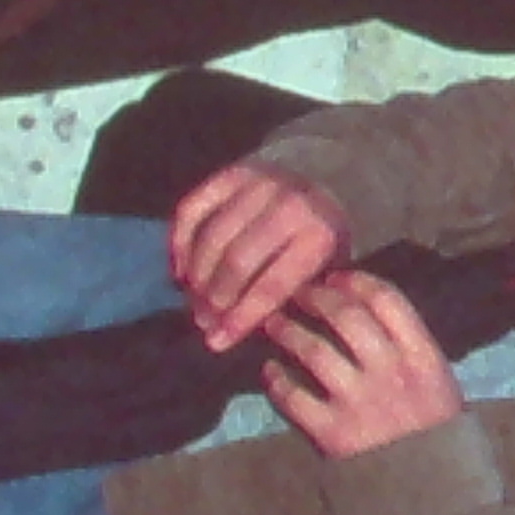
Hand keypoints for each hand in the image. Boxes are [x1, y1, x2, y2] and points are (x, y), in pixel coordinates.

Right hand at [172, 163, 357, 350]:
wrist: (335, 173)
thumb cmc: (329, 233)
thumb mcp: (329, 266)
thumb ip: (293, 293)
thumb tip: (240, 328)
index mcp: (319, 235)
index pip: (271, 285)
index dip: (240, 317)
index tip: (217, 342)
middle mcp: (288, 207)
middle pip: (236, 262)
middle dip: (215, 299)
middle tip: (204, 322)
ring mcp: (258, 185)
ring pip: (212, 237)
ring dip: (196, 276)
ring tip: (193, 301)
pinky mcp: (233, 172)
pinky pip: (192, 209)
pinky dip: (179, 241)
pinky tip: (179, 268)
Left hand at [257, 267, 462, 459]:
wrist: (428, 489)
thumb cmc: (432, 427)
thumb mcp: (437, 379)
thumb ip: (408, 346)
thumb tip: (363, 307)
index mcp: (423, 356)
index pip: (387, 300)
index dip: (356, 281)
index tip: (335, 276)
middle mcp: (391, 372)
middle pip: (346, 317)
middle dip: (315, 298)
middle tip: (296, 293)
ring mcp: (360, 402)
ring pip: (313, 350)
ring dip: (288, 331)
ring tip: (273, 323)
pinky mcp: (332, 432)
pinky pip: (293, 396)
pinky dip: (276, 380)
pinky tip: (269, 371)